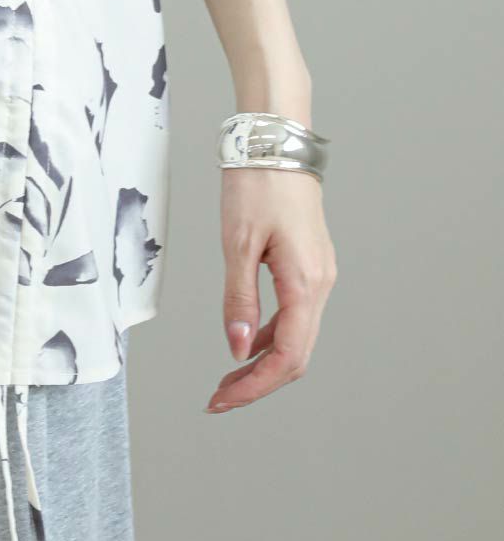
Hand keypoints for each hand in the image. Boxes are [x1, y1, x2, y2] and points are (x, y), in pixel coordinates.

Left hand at [205, 167, 335, 413]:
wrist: (276, 141)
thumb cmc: (257, 183)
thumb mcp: (238, 242)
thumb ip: (238, 297)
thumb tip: (236, 348)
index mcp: (306, 284)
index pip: (286, 357)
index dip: (254, 385)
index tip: (221, 399)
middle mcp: (320, 285)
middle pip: (296, 355)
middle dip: (258, 381)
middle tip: (219, 397)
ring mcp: (318, 275)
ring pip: (297, 336)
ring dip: (263, 360)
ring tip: (227, 375)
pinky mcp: (309, 264)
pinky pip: (294, 313)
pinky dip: (269, 333)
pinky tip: (244, 337)